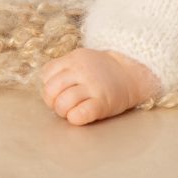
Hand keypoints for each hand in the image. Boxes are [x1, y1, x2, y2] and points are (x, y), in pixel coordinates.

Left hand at [39, 48, 160, 125]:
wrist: (131, 73)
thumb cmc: (101, 71)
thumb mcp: (81, 60)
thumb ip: (63, 69)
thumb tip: (47, 89)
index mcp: (73, 59)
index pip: (46, 74)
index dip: (48, 86)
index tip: (57, 92)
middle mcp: (81, 71)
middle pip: (51, 89)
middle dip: (52, 101)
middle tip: (62, 105)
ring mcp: (92, 86)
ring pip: (62, 103)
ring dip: (63, 112)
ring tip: (71, 111)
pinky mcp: (102, 103)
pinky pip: (80, 114)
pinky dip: (74, 118)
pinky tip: (78, 116)